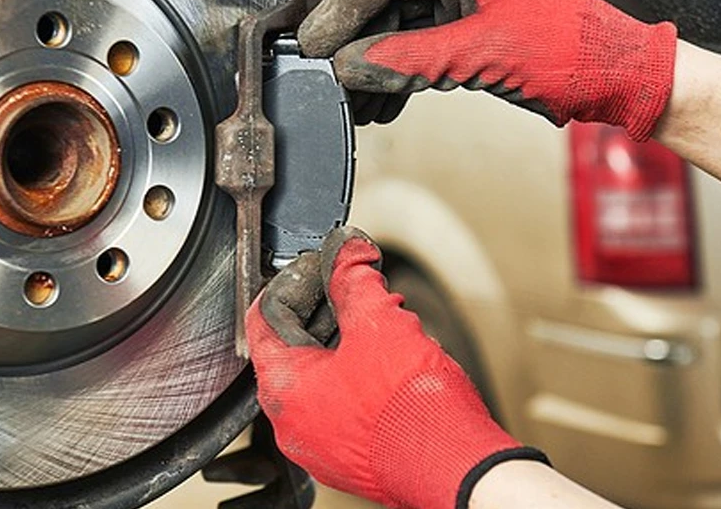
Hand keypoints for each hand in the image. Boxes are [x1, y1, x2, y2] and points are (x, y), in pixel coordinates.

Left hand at [248, 227, 544, 508]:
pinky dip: (362, 378)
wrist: (454, 468)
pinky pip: (344, 407)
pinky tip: (395, 365)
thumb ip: (355, 280)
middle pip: (295, 346)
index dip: (296, 279)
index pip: (266, 316)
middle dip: (330, 309)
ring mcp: (322, 445)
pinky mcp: (352, 457)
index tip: (326, 263)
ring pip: (324, 378)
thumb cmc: (414, 411)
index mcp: (285, 388)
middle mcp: (293, 423)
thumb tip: (346, 252)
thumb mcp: (381, 324)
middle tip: (362, 289)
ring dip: (351, 344)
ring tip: (389, 326)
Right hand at [298, 0, 676, 139]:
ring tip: (350, 104)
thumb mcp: (483, 55)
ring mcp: (469, 10)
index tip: (313, 42)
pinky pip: (423, 55)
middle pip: (386, 4)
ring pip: (402, 34)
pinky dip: (400, 80)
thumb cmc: (574, 53)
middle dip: (354, 44)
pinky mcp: (477, 42)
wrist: (623, 81)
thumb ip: (410, 60)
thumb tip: (352, 67)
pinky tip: (382, 107)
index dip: (342, 9)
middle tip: (322, 76)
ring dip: (374, 68)